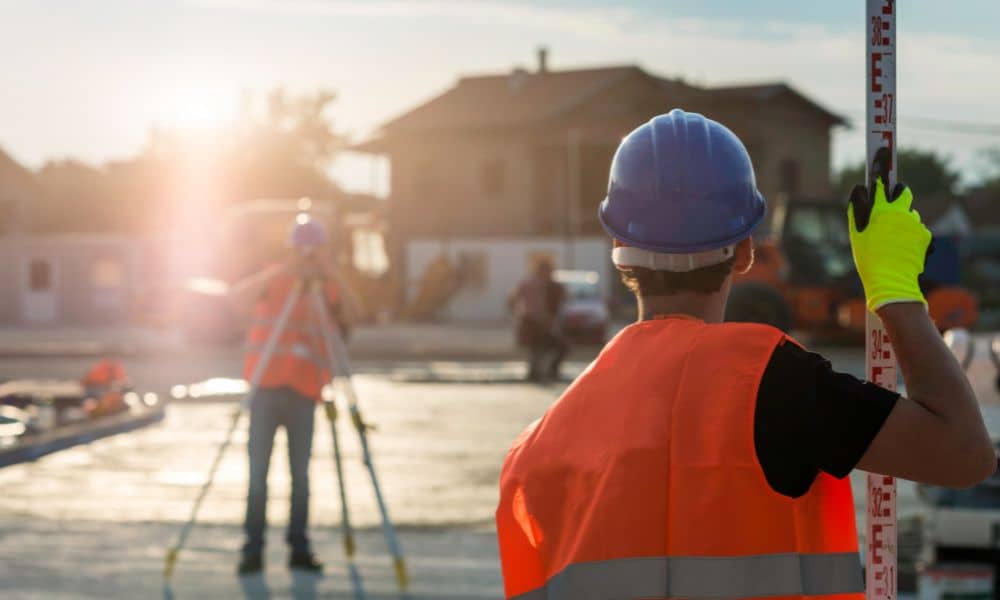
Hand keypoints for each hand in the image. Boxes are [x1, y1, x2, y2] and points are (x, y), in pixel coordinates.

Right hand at [847, 167, 931, 312]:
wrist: (891, 280)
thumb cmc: (869, 258)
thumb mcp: (856, 234)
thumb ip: (858, 209)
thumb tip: (861, 190)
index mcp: (881, 210)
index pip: (882, 182)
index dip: (881, 166)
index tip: (883, 153)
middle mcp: (901, 213)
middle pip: (904, 192)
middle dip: (898, 193)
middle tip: (889, 204)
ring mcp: (916, 224)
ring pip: (910, 214)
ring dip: (903, 219)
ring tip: (892, 238)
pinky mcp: (925, 236)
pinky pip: (917, 229)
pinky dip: (911, 235)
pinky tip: (901, 248)